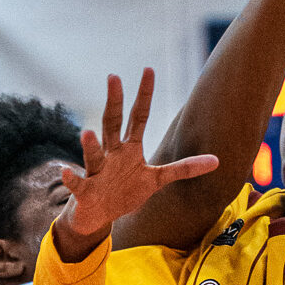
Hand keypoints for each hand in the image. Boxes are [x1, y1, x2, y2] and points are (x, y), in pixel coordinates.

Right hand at [53, 68, 218, 260]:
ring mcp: (97, 171)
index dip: (144, 95)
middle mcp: (112, 154)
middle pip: (113, 124)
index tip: (148, 69)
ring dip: (91, 145)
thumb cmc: (126, 191)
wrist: (98, 215)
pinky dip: (71, 178)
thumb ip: (184, 168)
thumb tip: (217, 161)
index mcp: (130, 149)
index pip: (139, 116)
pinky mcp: (85, 191)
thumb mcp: (157, 179)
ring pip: (93, 155)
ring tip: (87, 132)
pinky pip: (77, 184)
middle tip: (114, 77)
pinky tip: (66, 171)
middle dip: (114, 102)